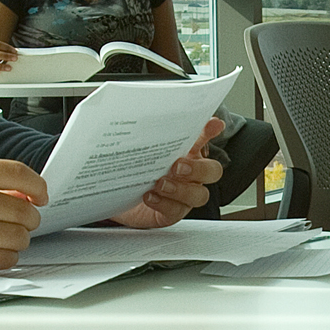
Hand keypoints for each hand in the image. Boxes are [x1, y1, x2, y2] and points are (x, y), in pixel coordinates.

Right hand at [0, 159, 45, 277]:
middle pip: (23, 209)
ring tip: (4, 237)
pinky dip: (6, 257)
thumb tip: (26, 194)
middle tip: (21, 222)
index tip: (41, 195)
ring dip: (18, 239)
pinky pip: (5, 258)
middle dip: (29, 218)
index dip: (37, 186)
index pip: (18, 173)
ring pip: (19, 236)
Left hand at [112, 117, 226, 228]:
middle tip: (178, 165)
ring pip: (199, 195)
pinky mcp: (172, 213)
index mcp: (187, 154)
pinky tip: (150, 196)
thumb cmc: (133, 169)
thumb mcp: (139, 149)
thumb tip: (142, 116)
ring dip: (181, 189)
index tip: (214, 124)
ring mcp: (184, 195)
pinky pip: (177, 211)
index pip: (203, 139)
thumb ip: (148, 136)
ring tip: (160, 183)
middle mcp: (191, 174)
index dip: (210, 131)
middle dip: (199, 168)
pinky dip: (164, 203)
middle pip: (212, 171)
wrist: (116, 195)